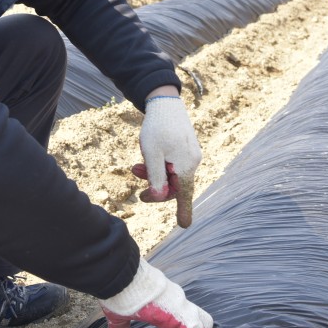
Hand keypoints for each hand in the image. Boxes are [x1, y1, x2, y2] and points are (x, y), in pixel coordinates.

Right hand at [99, 259, 218, 327]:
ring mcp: (181, 306)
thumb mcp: (122, 313)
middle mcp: (178, 301)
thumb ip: (122, 326)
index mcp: (167, 301)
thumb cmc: (120, 291)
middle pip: (203, 320)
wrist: (120, 278)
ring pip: (203, 326)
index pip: (189, 315)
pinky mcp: (179, 313)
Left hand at [137, 94, 201, 227]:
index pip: (184, 195)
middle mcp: (192, 162)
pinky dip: (160, 164)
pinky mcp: (186, 148)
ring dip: (153, 173)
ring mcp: (190, 154)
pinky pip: (173, 164)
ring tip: (136, 165)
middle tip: (134, 172)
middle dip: (154, 184)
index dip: (183, 211)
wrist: (164, 101)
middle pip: (174, 185)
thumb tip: (158, 197)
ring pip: (171, 173)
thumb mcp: (151, 154)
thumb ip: (155, 178)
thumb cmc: (156, 128)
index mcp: (185, 166)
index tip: (184, 226)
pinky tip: (148, 154)